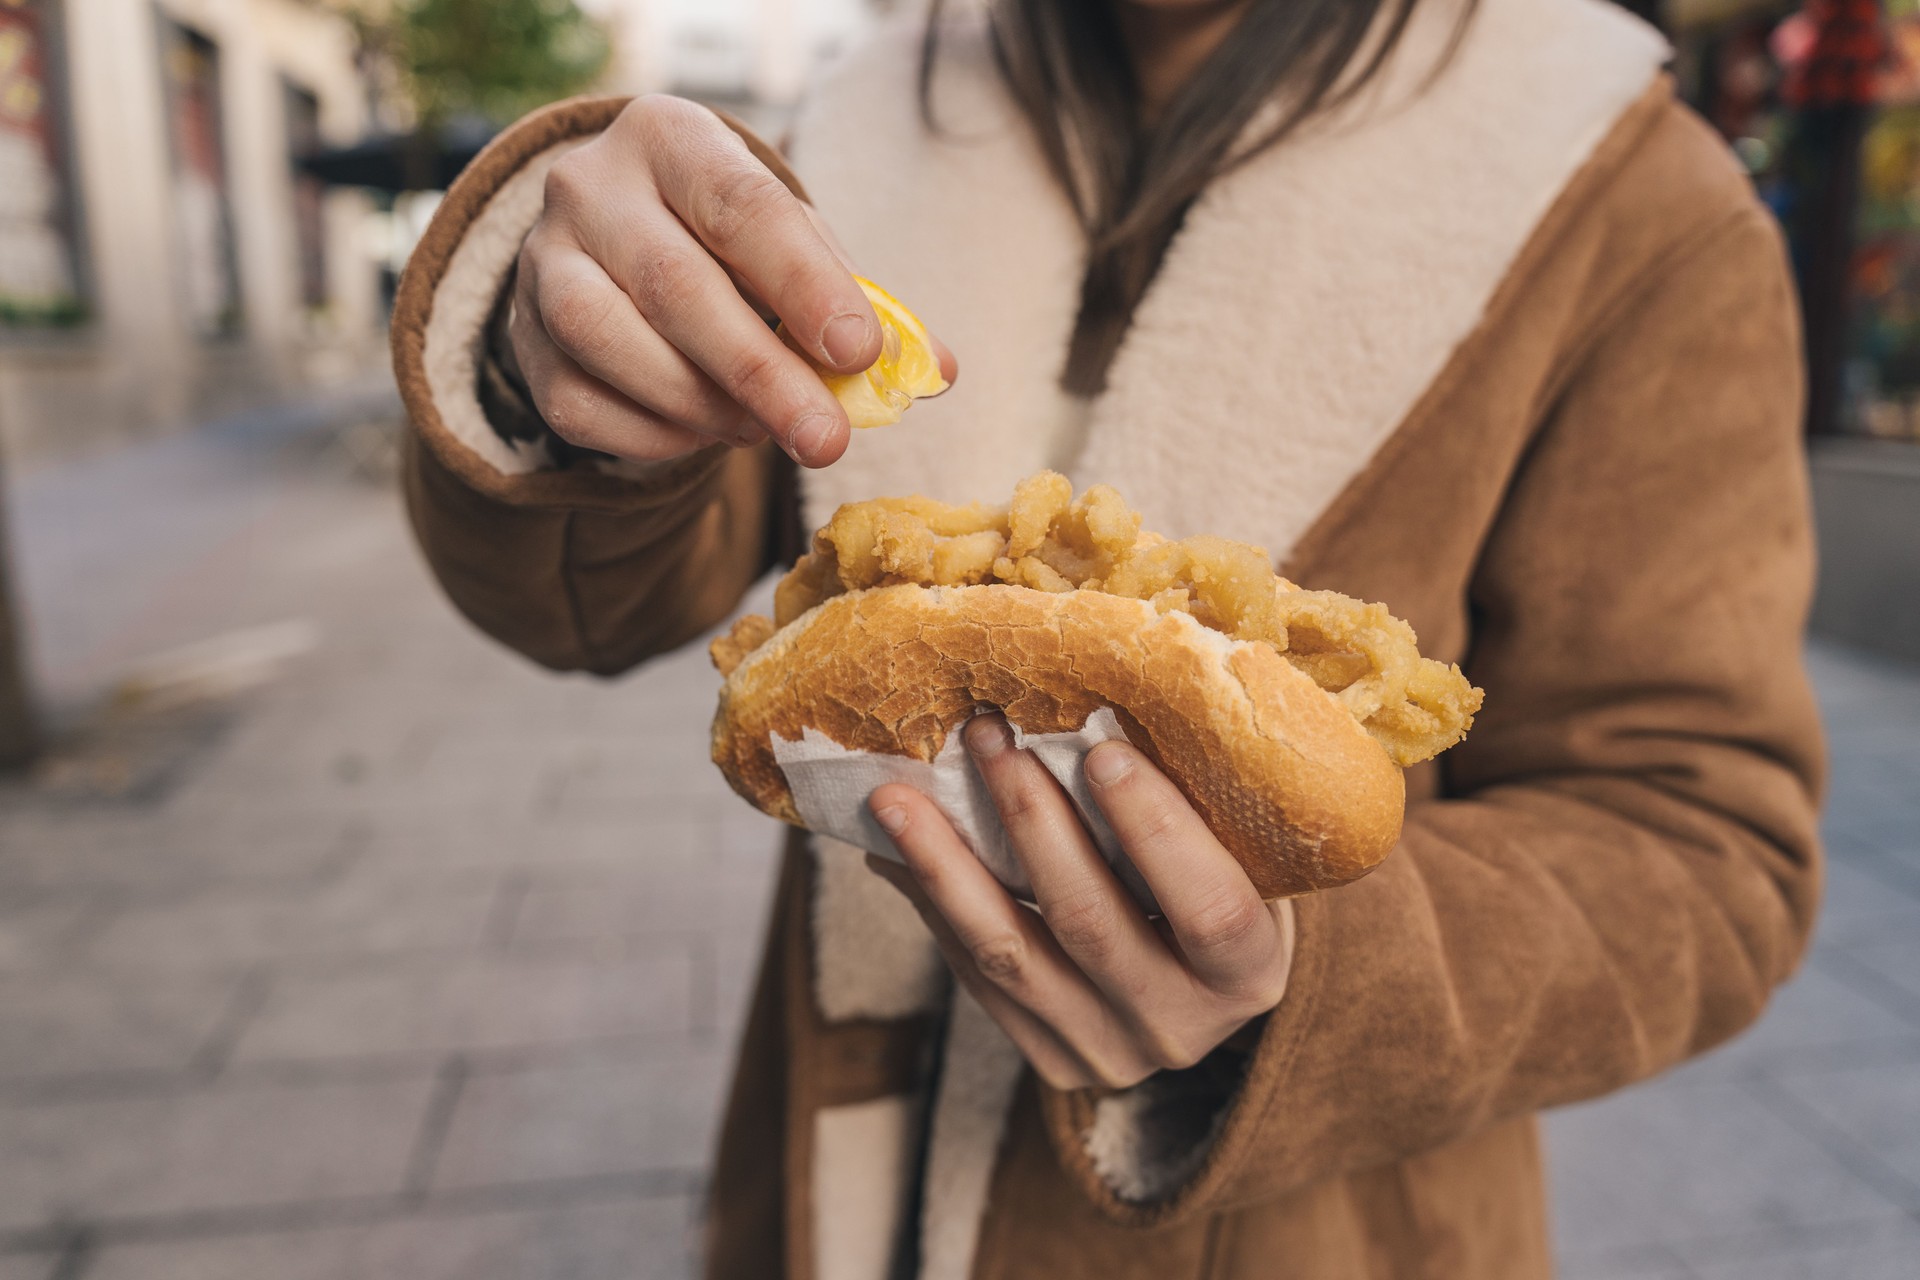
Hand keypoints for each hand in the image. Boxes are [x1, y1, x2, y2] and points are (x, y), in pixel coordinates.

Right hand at [511, 95, 955, 467]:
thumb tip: (933, 370)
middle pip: (674, 285)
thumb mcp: (793, 246)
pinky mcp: (522, 340)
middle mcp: (589, 187)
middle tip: (827, 438)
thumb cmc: (725, 246)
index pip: (739, 205)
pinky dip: (655, 435)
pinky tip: (705, 434)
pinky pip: (580, 405)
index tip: (859, 353)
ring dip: (703, 405)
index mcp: (670, 138)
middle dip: (762, 372)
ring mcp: (542, 262)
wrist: (615, 249)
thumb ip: (860, 301)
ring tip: (764, 432)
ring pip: (610, 342)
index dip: (804, 283)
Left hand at [866, 713, 1294, 1089]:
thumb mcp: (1242, 853)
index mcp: (1250, 972)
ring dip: (944, 865)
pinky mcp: (1047, 1057)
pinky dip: (933, 904)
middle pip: (1089, 923)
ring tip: (894, 797)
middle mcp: (1179, 1025)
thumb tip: (1093, 702)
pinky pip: (975, 976)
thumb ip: (1197, 801)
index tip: (1104, 751)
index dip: (1157, 830)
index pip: (1209, 909)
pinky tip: (894, 848)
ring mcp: (1107, 1050)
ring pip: (1008, 955)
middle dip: (1029, 819)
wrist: (1203, 989)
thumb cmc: (1222, 884)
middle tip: (987, 735)